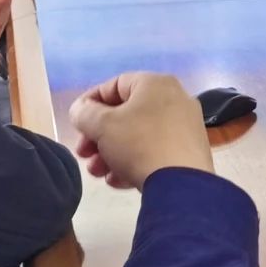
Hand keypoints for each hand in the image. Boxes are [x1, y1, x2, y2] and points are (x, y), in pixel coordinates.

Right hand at [69, 72, 214, 190]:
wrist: (181, 182)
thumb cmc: (139, 143)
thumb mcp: (102, 126)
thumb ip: (85, 113)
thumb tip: (82, 109)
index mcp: (156, 84)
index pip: (115, 85)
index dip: (91, 102)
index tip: (76, 122)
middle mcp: (175, 99)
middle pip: (126, 114)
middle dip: (99, 135)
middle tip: (83, 153)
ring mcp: (185, 125)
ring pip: (138, 136)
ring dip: (111, 153)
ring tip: (98, 172)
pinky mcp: (188, 150)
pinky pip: (154, 151)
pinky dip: (133, 162)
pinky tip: (118, 181)